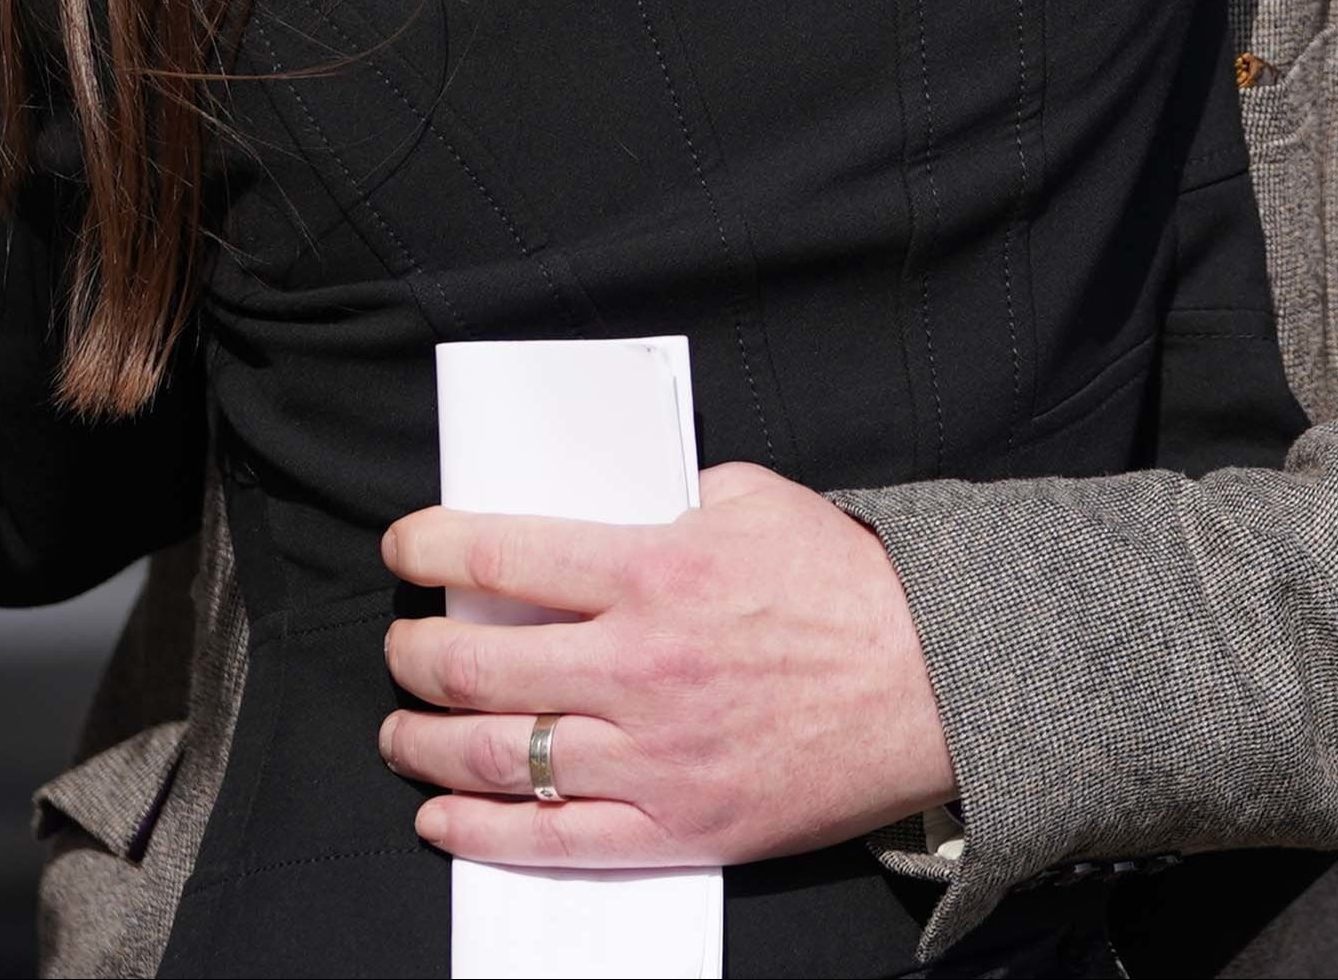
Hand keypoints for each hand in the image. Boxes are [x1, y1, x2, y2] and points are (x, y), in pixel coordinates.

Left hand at [378, 462, 957, 866]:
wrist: (938, 682)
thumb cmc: (851, 585)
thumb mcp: (755, 499)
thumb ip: (667, 497)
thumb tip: (598, 504)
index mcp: (654, 570)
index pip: (501, 555)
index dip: (430, 547)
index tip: (403, 547)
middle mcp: (639, 665)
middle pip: (478, 665)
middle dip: (414, 654)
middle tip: (400, 646)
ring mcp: (654, 754)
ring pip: (500, 756)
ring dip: (424, 743)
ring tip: (399, 731)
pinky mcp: (679, 825)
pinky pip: (553, 841)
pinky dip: (480, 832)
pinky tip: (441, 818)